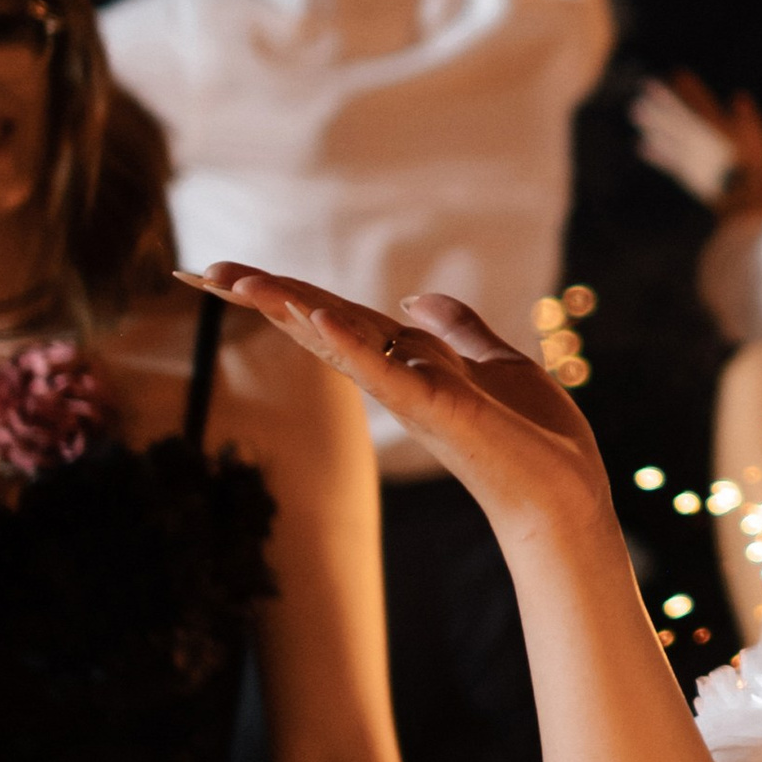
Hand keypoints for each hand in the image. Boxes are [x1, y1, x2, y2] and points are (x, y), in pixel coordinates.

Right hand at [179, 267, 611, 542]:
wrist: (564, 491)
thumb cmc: (533, 437)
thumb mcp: (494, 363)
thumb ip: (456, 330)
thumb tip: (416, 299)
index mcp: (405, 361)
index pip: (331, 314)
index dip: (281, 290)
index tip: (223, 271)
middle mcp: (394, 376)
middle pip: (316, 323)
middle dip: (260, 295)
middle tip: (197, 270)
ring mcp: (409, 394)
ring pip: (337, 341)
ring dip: (288, 308)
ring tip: (238, 280)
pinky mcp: (435, 408)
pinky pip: (386, 372)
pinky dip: (352, 343)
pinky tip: (317, 315)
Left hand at [632, 71, 761, 214]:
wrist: (745, 201)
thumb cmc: (756, 167)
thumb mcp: (758, 138)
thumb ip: (747, 115)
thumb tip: (738, 94)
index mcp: (719, 128)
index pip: (701, 102)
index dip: (689, 87)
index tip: (676, 73)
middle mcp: (700, 140)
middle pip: (678, 116)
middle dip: (662, 101)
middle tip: (645, 86)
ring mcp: (691, 158)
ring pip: (668, 135)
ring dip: (652, 123)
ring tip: (635, 111)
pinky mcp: (687, 176)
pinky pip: (667, 161)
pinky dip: (654, 154)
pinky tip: (641, 146)